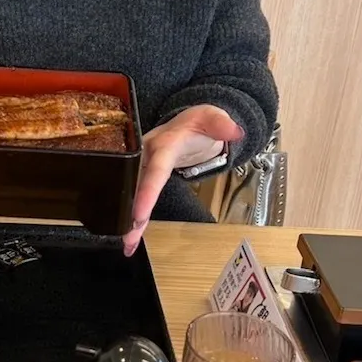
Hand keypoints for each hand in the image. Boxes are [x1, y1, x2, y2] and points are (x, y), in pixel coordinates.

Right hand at [123, 105, 243, 256]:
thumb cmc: (198, 123)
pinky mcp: (145, 179)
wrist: (191, 127)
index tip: (139, 214)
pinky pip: (139, 200)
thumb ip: (221, 123)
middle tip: (128, 234)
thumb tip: (234, 130)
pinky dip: (134, 222)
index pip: (155, 169)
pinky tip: (130, 240)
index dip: (147, 192)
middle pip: (136, 185)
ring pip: (133, 196)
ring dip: (129, 221)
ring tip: (127, 244)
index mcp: (163, 144)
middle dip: (129, 211)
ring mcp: (144, 168)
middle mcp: (147, 156)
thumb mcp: (211, 117)